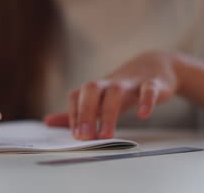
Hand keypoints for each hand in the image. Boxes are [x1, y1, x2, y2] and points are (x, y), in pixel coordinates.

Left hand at [45, 50, 178, 139]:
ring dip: (109, 113)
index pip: (76, 95)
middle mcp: (110, 83)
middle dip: (85, 112)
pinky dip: (146, 100)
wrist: (155, 66)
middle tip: (84, 137)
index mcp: (96, 89)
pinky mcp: (153, 83)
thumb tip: (48, 121)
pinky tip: (143, 114)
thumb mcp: (99, 101)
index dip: (73, 114)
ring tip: (106, 135)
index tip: (76, 135)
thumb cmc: (123, 89)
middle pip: (92, 89)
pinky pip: (149, 88)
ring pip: (116, 90)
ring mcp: (131, 82)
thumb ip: (76, 113)